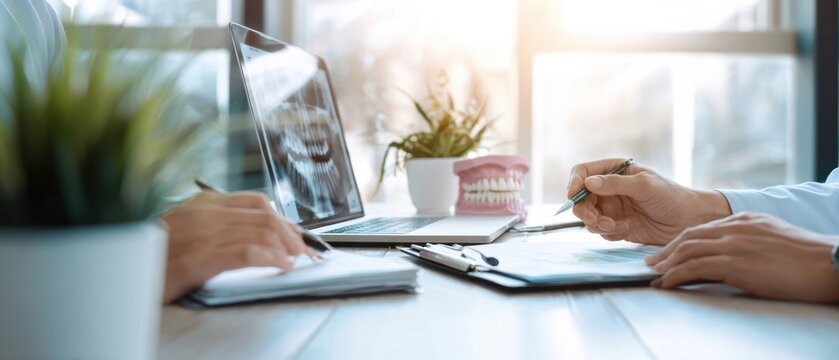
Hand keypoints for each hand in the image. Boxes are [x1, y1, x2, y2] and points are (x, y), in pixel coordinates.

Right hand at [160, 191, 313, 303]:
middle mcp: (203, 212)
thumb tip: (261, 236)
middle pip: (265, 216)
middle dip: (293, 235)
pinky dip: (270, 258)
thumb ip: (220, 228)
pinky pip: (245, 252)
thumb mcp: (187, 233)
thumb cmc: (152, 258)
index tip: (300, 238)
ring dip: (287, 247)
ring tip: (298, 260)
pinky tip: (281, 265)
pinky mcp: (196, 258)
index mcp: (202, 202)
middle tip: (307, 252)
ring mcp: (199, 233)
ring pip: (260, 231)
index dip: (285, 221)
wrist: (115, 276)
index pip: (258, 203)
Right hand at [567, 158, 731, 244]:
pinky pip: (600, 231)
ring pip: (587, 217)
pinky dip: (609, 233)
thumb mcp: (644, 186)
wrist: (689, 221)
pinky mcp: (615, 226)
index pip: (582, 172)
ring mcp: (610, 208)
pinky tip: (627, 229)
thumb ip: (615, 184)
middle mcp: (608, 188)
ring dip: (598, 224)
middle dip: (585, 211)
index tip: (574, 195)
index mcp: (613, 171)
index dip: (574, 183)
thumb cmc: (671, 196)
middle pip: (580, 198)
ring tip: (617, 226)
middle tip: (598, 221)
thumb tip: (588, 183)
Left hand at [646, 212, 838, 301]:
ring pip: (688, 250)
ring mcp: (734, 244)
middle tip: (651, 262)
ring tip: (655, 275)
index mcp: (745, 219)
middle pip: (689, 237)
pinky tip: (667, 283)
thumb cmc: (806, 257)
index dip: (681, 240)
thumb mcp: (773, 237)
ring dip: (666, 264)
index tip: (667, 250)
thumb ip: (749, 239)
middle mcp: (735, 228)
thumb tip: (733, 254)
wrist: (828, 263)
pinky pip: (695, 267)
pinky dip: (676, 275)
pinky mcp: (735, 263)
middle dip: (666, 250)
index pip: (702, 228)